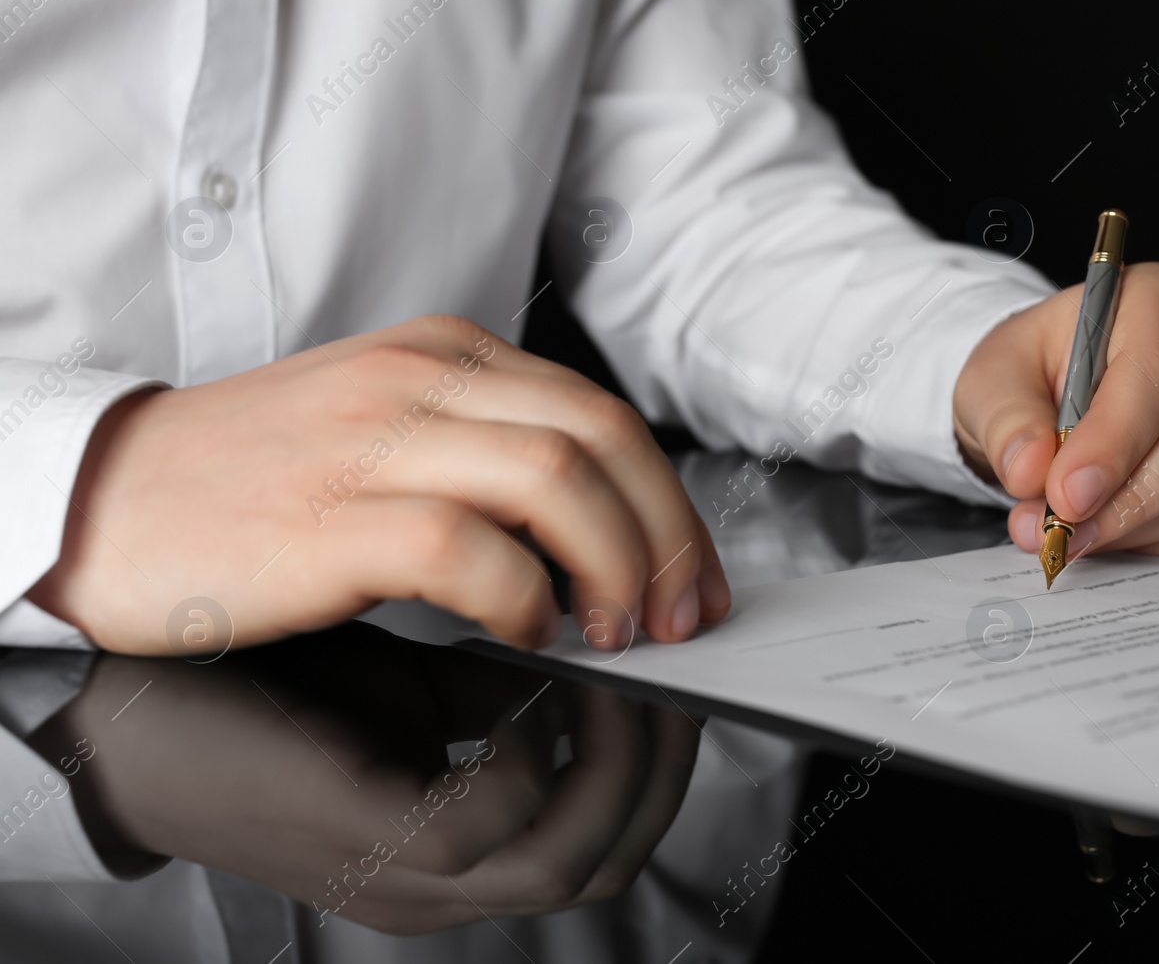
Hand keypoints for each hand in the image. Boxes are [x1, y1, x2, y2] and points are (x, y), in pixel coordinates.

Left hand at [27, 624, 701, 934]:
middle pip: (612, 859)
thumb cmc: (269, 680)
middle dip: (665, 758)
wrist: (129, 696)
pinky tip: (528, 674)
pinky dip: (536, 746)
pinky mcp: (360, 839)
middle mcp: (443, 884)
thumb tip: (597, 624)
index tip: (679, 664)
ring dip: (619, 754)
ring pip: (573, 858)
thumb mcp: (413, 680)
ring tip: (616, 657)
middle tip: (669, 654)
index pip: (611, 841)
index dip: (666, 760)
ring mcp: (403, 878)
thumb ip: (506, 675)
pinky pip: (495, 820)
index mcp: (461, 849)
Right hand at [28, 315, 729, 653]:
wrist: (101, 497)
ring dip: (612, 566)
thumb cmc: (251, 478)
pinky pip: (467, 549)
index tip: (692, 573)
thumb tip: (601, 529)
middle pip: (604, 437)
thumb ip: (488, 451)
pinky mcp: (328, 519)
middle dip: (667, 534)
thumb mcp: (386, 426)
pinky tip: (525, 631)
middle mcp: (420, 379)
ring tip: (613, 628)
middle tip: (678, 612)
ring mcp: (372, 442)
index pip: (602, 413)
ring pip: (556, 480)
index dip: (670, 502)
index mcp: (445, 354)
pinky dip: (522, 599)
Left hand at [953, 263, 1158, 557]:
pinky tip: (1107, 528)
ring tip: (1066, 535)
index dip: (1114, 444)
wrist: (1058, 388)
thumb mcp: (996, 375)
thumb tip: (1030, 471)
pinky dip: (1153, 542)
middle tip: (1057, 533)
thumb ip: (1008, 419)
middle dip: (1123, 501)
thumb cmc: (1036, 369)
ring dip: (1131, 528)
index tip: (1064, 495)